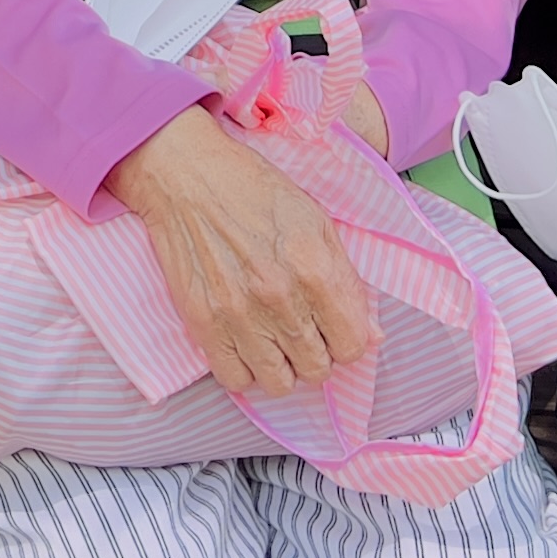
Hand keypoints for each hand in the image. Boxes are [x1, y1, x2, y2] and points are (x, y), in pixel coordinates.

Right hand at [111, 103, 375, 395]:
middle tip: (302, 330)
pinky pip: (235, 380)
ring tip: (273, 340)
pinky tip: (244, 344)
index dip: (347, 339)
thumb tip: (371, 334)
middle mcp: (280, 298)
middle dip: (316, 353)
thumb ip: (346, 280)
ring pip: (279, 382)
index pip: (352, 344)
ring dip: (282, 366)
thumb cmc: (253, 190)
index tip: (333, 328)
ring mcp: (239, 314)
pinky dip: (244, 369)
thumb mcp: (314, 221)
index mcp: (315, 268)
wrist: (185, 174)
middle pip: (317, 369)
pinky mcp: (203, 322)